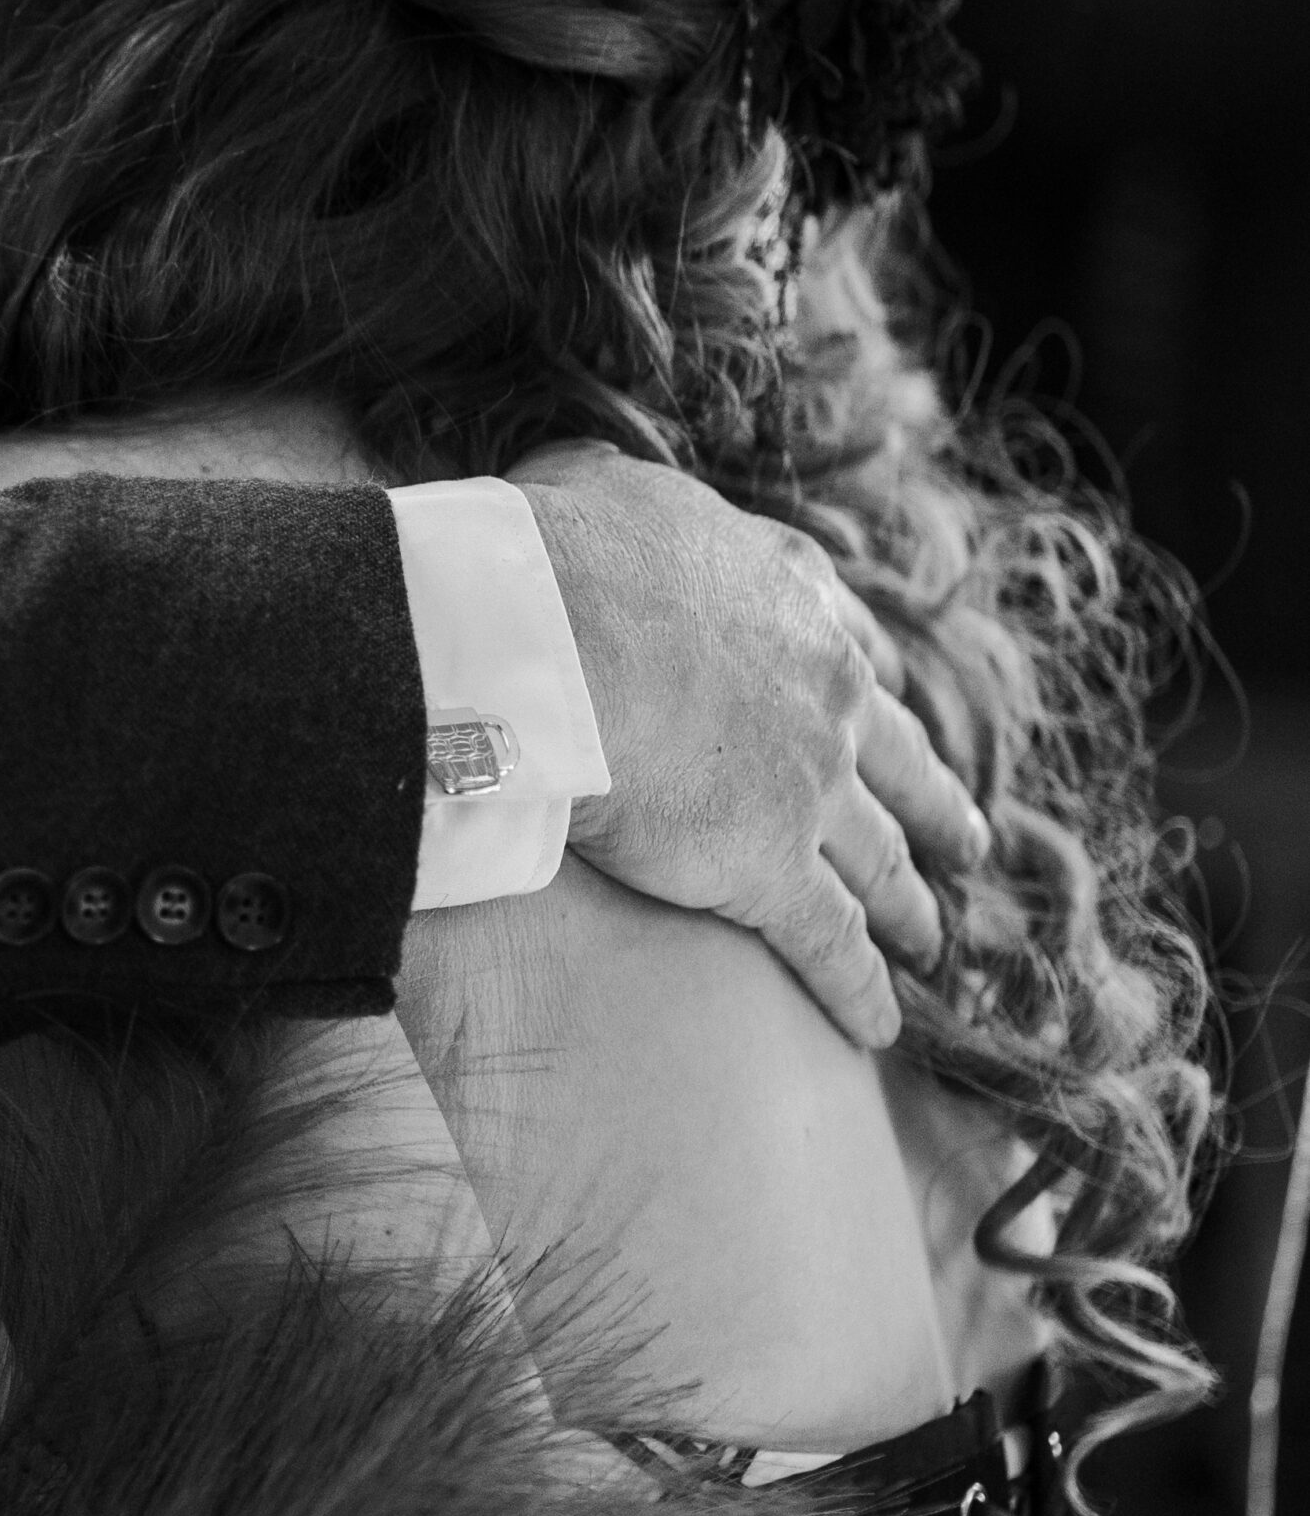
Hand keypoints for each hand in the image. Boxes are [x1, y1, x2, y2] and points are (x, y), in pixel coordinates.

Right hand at [513, 446, 989, 1049]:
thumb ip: (626, 495)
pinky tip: (879, 1028)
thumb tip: (596, 489)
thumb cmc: (555, 556)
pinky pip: (831, 943)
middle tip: (966, 841)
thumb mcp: (602, 487)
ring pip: (883, 859)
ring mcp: (810, 786)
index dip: (872, 690)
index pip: (853, 648)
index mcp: (792, 594)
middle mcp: (824, 689)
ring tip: (935, 941)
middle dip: (934, 803)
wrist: (549, 635)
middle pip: (898, 760)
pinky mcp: (772, 872)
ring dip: (912, 906)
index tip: (887, 711)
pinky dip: (859, 991)